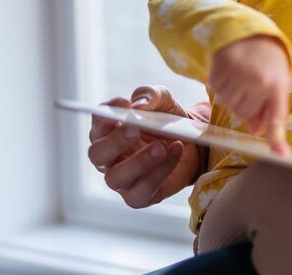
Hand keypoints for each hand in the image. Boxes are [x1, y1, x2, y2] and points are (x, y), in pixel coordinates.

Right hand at [87, 85, 200, 208]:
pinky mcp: (138, 196)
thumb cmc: (169, 121)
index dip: (106, 114)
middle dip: (115, 141)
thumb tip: (138, 106)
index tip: (124, 104)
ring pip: (114, 177)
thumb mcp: (164, 101)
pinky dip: (159, 173)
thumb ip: (150, 96)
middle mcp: (109, 157)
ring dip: (138, 161)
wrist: (195, 145)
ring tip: (161, 147)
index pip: (97, 122)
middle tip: (135, 129)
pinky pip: (140, 191)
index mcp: (109, 131)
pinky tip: (175, 152)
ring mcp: (122, 179)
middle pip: (97, 153)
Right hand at [208, 35, 290, 154]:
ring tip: (243, 78)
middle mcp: (258, 81)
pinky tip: (232, 73)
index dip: (277, 138)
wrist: (249, 33)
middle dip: (248, 106)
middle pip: (246, 114)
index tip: (281, 154)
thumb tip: (256, 130)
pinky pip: (218, 94)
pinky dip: (223, 87)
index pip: (277, 117)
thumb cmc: (267, 61)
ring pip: (230, 106)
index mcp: (277, 84)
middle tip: (253, 86)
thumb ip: (270, 107)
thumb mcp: (277, 80)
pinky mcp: (218, 72)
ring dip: (235, 97)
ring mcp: (236, 76)